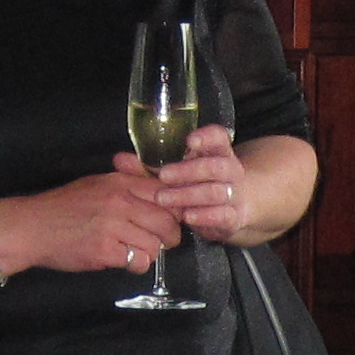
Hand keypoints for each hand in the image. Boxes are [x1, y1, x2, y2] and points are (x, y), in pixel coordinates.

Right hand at [18, 167, 182, 275]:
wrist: (33, 227)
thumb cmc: (65, 206)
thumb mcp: (97, 183)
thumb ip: (129, 181)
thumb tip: (162, 182)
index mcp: (119, 183)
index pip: (165, 194)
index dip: (175, 210)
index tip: (172, 220)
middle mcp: (119, 201)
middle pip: (167, 222)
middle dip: (170, 237)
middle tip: (162, 242)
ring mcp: (112, 227)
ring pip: (154, 245)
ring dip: (149, 253)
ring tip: (134, 251)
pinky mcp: (104, 251)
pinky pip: (137, 262)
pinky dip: (134, 265)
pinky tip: (121, 260)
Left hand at [127, 122, 252, 241]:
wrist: (233, 209)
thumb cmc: (198, 185)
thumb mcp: (177, 172)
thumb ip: (148, 166)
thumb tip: (120, 160)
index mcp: (217, 152)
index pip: (218, 138)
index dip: (206, 137)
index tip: (189, 141)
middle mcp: (229, 170)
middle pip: (216, 166)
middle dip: (189, 170)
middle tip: (163, 176)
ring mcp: (234, 193)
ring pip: (217, 192)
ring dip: (189, 195)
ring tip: (164, 199)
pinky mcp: (234, 216)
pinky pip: (224, 216)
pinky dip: (205, 216)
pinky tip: (188, 217)